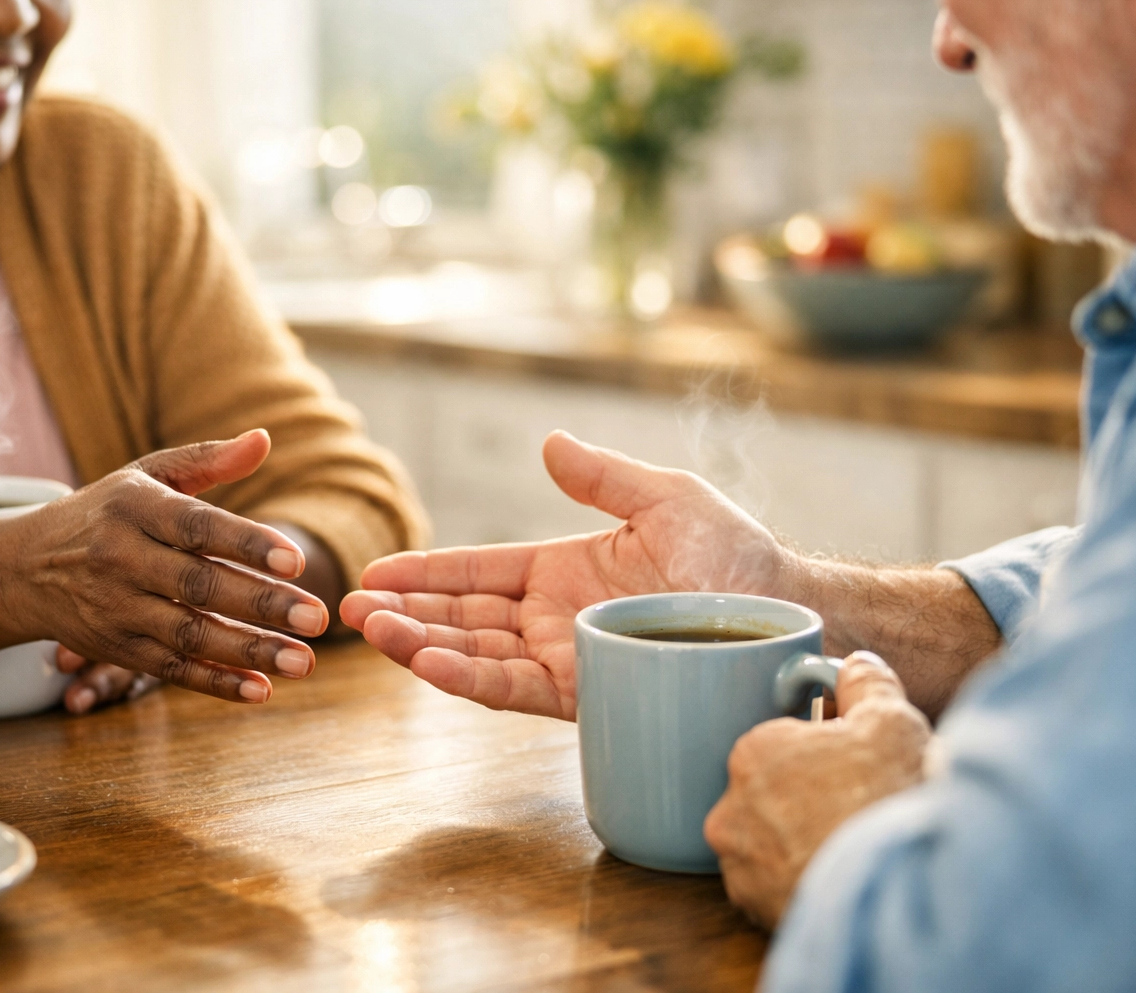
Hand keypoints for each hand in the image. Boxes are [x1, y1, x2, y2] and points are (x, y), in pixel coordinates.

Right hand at [0, 431, 327, 704]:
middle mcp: (121, 558)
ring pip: (189, 633)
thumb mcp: (147, 475)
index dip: (247, 543)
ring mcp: (116, 608)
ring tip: (305, 663)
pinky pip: (171, 668)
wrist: (23, 566)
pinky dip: (215, 683)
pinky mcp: (115, 648)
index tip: (297, 560)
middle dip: (262, 604)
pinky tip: (261, 690)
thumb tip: (265, 439)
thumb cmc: (106, 512)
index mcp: (135, 508)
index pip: (197, 526)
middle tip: (318, 620)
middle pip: (199, 585)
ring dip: (250, 651)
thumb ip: (208, 460)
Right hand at [340, 431, 794, 719]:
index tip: (376, 574)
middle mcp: (554, 619)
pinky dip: (469, 678)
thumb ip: (603, 477)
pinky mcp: (586, 694)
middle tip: (350, 610)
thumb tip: (549, 441)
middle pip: (463, 617)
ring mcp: (567, 659)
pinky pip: (517, 689)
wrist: (785, 613)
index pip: (476, 571)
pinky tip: (429, 665)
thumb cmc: (735, 554)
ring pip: (478, 656)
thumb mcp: (666, 498)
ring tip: (373, 633)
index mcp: (562, 570)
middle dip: (406, 614)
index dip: (425, 572)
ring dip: (423, 646)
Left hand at [703, 652, 931, 928]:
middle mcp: (730, 810)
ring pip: (770, 844)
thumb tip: (855, 665)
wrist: (905, 890)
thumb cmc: (889, 799)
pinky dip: (800, 884)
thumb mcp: (890, 721)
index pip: (781, 746)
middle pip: (771, 796)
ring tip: (849, 847)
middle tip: (856, 809)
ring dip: (799, 844)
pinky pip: (776, 889)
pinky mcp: (756, 913)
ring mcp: (739, 867)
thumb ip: (867, 684)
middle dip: (806, 799)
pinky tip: (838, 878)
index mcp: (754, 754)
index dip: (821, 754)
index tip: (851, 767)